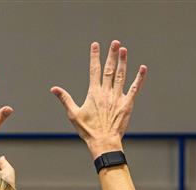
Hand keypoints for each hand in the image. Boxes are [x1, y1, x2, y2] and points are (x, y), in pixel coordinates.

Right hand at [50, 40, 146, 156]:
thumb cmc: (87, 130)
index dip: (95, 56)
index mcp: (94, 93)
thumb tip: (54, 89)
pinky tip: (142, 68)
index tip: (96, 45)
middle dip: (111, 55)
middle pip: (109, 69)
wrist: (103, 141)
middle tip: (114, 42)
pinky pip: (134, 88)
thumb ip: (65, 99)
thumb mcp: (73, 114)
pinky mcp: (127, 104)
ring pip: (121, 75)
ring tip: (124, 50)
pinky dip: (139, 78)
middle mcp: (106, 92)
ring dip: (123, 62)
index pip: (94, 70)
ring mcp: (118, 97)